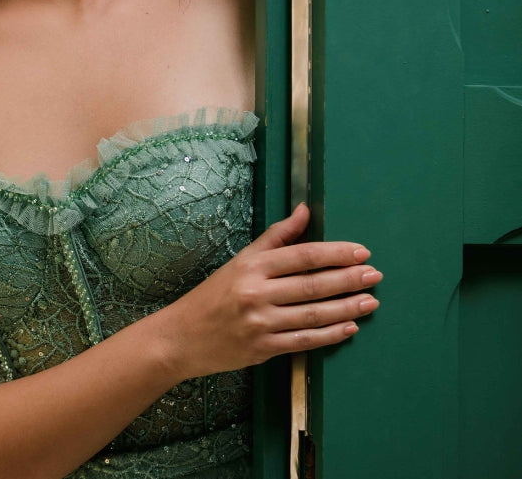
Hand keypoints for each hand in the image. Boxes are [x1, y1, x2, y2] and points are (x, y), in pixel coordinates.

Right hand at [164, 203, 380, 379]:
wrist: (183, 335)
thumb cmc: (215, 293)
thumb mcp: (241, 259)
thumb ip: (276, 237)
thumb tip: (304, 210)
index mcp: (251, 265)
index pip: (302, 255)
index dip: (334, 253)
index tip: (361, 251)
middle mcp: (256, 292)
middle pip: (312, 284)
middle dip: (348, 279)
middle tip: (375, 275)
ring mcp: (260, 322)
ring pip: (313, 314)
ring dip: (347, 307)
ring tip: (371, 300)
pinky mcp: (264, 348)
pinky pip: (305, 341)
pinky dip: (331, 334)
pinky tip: (351, 326)